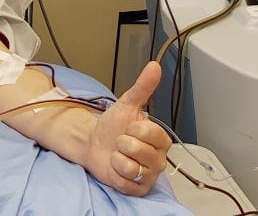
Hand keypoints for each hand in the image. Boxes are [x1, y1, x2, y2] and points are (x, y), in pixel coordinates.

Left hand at [83, 62, 171, 195]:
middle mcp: (159, 158)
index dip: (132, 129)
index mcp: (161, 139)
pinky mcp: (138, 189)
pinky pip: (124, 181)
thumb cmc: (113, 126)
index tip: (128, 128)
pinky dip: (115, 174)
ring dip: (117, 159)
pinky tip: (117, 168)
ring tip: (119, 155)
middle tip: (122, 143)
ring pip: (130, 166)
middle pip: (137, 149)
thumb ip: (143, 87)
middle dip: (122, 144)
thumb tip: (154, 67)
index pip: (148, 132)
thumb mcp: (127, 104)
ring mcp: (149, 175)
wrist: (96, 144)